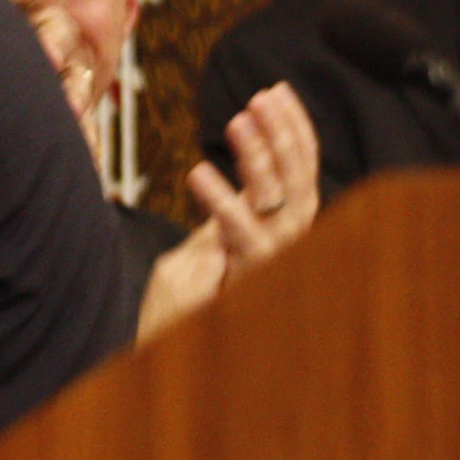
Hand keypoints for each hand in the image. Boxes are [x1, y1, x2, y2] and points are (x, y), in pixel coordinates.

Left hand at [137, 82, 320, 340]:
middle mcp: (273, 251)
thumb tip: (215, 180)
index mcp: (262, 239)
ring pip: (281, 205)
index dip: (290, 134)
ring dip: (261, 159)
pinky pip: (242, 240)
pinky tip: (199, 172)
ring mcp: (263, 268)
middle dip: (285, 136)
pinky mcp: (243, 286)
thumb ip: (211, 224)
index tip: (273, 91)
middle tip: (261, 96)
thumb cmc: (172, 320)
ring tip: (237, 119)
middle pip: (297, 184)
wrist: (161, 368)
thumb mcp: (189, 260)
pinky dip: (224, 204)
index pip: (290, 176)